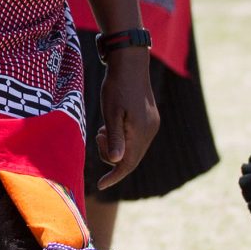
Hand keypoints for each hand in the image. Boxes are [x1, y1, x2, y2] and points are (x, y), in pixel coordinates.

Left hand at [91, 47, 160, 188]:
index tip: (100, 185)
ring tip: (103, 129)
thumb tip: (117, 162)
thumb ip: (115, 138)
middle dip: (112, 155)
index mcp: (141, 132)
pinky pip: (136, 138)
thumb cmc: (116, 87)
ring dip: (116, 145)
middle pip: (131, 158)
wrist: (130, 64)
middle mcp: (150, 131)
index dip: (114, 176)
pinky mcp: (150, 118)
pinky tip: (112, 126)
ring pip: (133, 148)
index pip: (128, 164)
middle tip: (98, 135)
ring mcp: (152, 125)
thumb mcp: (111, 113)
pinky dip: (123, 138)